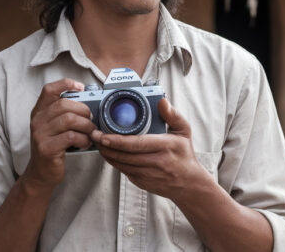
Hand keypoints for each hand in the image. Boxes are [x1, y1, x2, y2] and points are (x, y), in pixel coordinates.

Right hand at [22, 79, 94, 192]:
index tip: (81, 87)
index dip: (65, 84)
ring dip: (86, 126)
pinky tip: (85, 143)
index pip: (49, 90)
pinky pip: (71, 137)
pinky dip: (83, 139)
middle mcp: (37, 121)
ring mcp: (40, 134)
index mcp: (39, 112)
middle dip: (83, 110)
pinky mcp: (47, 148)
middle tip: (91, 119)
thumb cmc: (54, 147)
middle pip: (64, 104)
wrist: (41, 173)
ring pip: (69, 119)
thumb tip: (90, 104)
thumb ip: (65, 114)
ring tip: (90, 132)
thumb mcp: (54, 128)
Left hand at [90, 98, 208, 201]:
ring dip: (107, 154)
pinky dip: (114, 162)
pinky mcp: (142, 182)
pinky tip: (109, 153)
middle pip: (124, 155)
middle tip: (95, 135)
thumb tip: (162, 101)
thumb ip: (172, 115)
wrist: (188, 183)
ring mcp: (148, 175)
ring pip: (121, 164)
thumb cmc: (184, 154)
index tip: (104, 135)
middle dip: (106, 146)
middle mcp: (156, 162)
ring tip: (99, 143)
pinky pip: (123, 171)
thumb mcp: (184, 131)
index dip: (117, 140)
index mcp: (165, 146)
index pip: (137, 144)